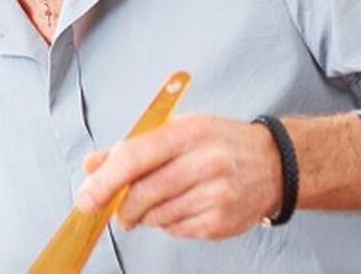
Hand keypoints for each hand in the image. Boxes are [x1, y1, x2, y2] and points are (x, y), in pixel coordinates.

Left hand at [75, 115, 281, 239]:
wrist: (274, 164)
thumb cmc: (218, 142)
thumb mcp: (176, 130)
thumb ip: (131, 148)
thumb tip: (91, 166)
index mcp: (187, 132)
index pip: (135, 156)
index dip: (105, 180)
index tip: (85, 197)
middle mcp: (205, 162)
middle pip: (144, 192)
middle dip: (120, 206)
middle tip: (115, 209)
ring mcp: (216, 194)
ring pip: (157, 215)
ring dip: (144, 214)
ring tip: (155, 201)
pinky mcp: (222, 222)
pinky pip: (175, 230)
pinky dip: (166, 223)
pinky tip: (178, 207)